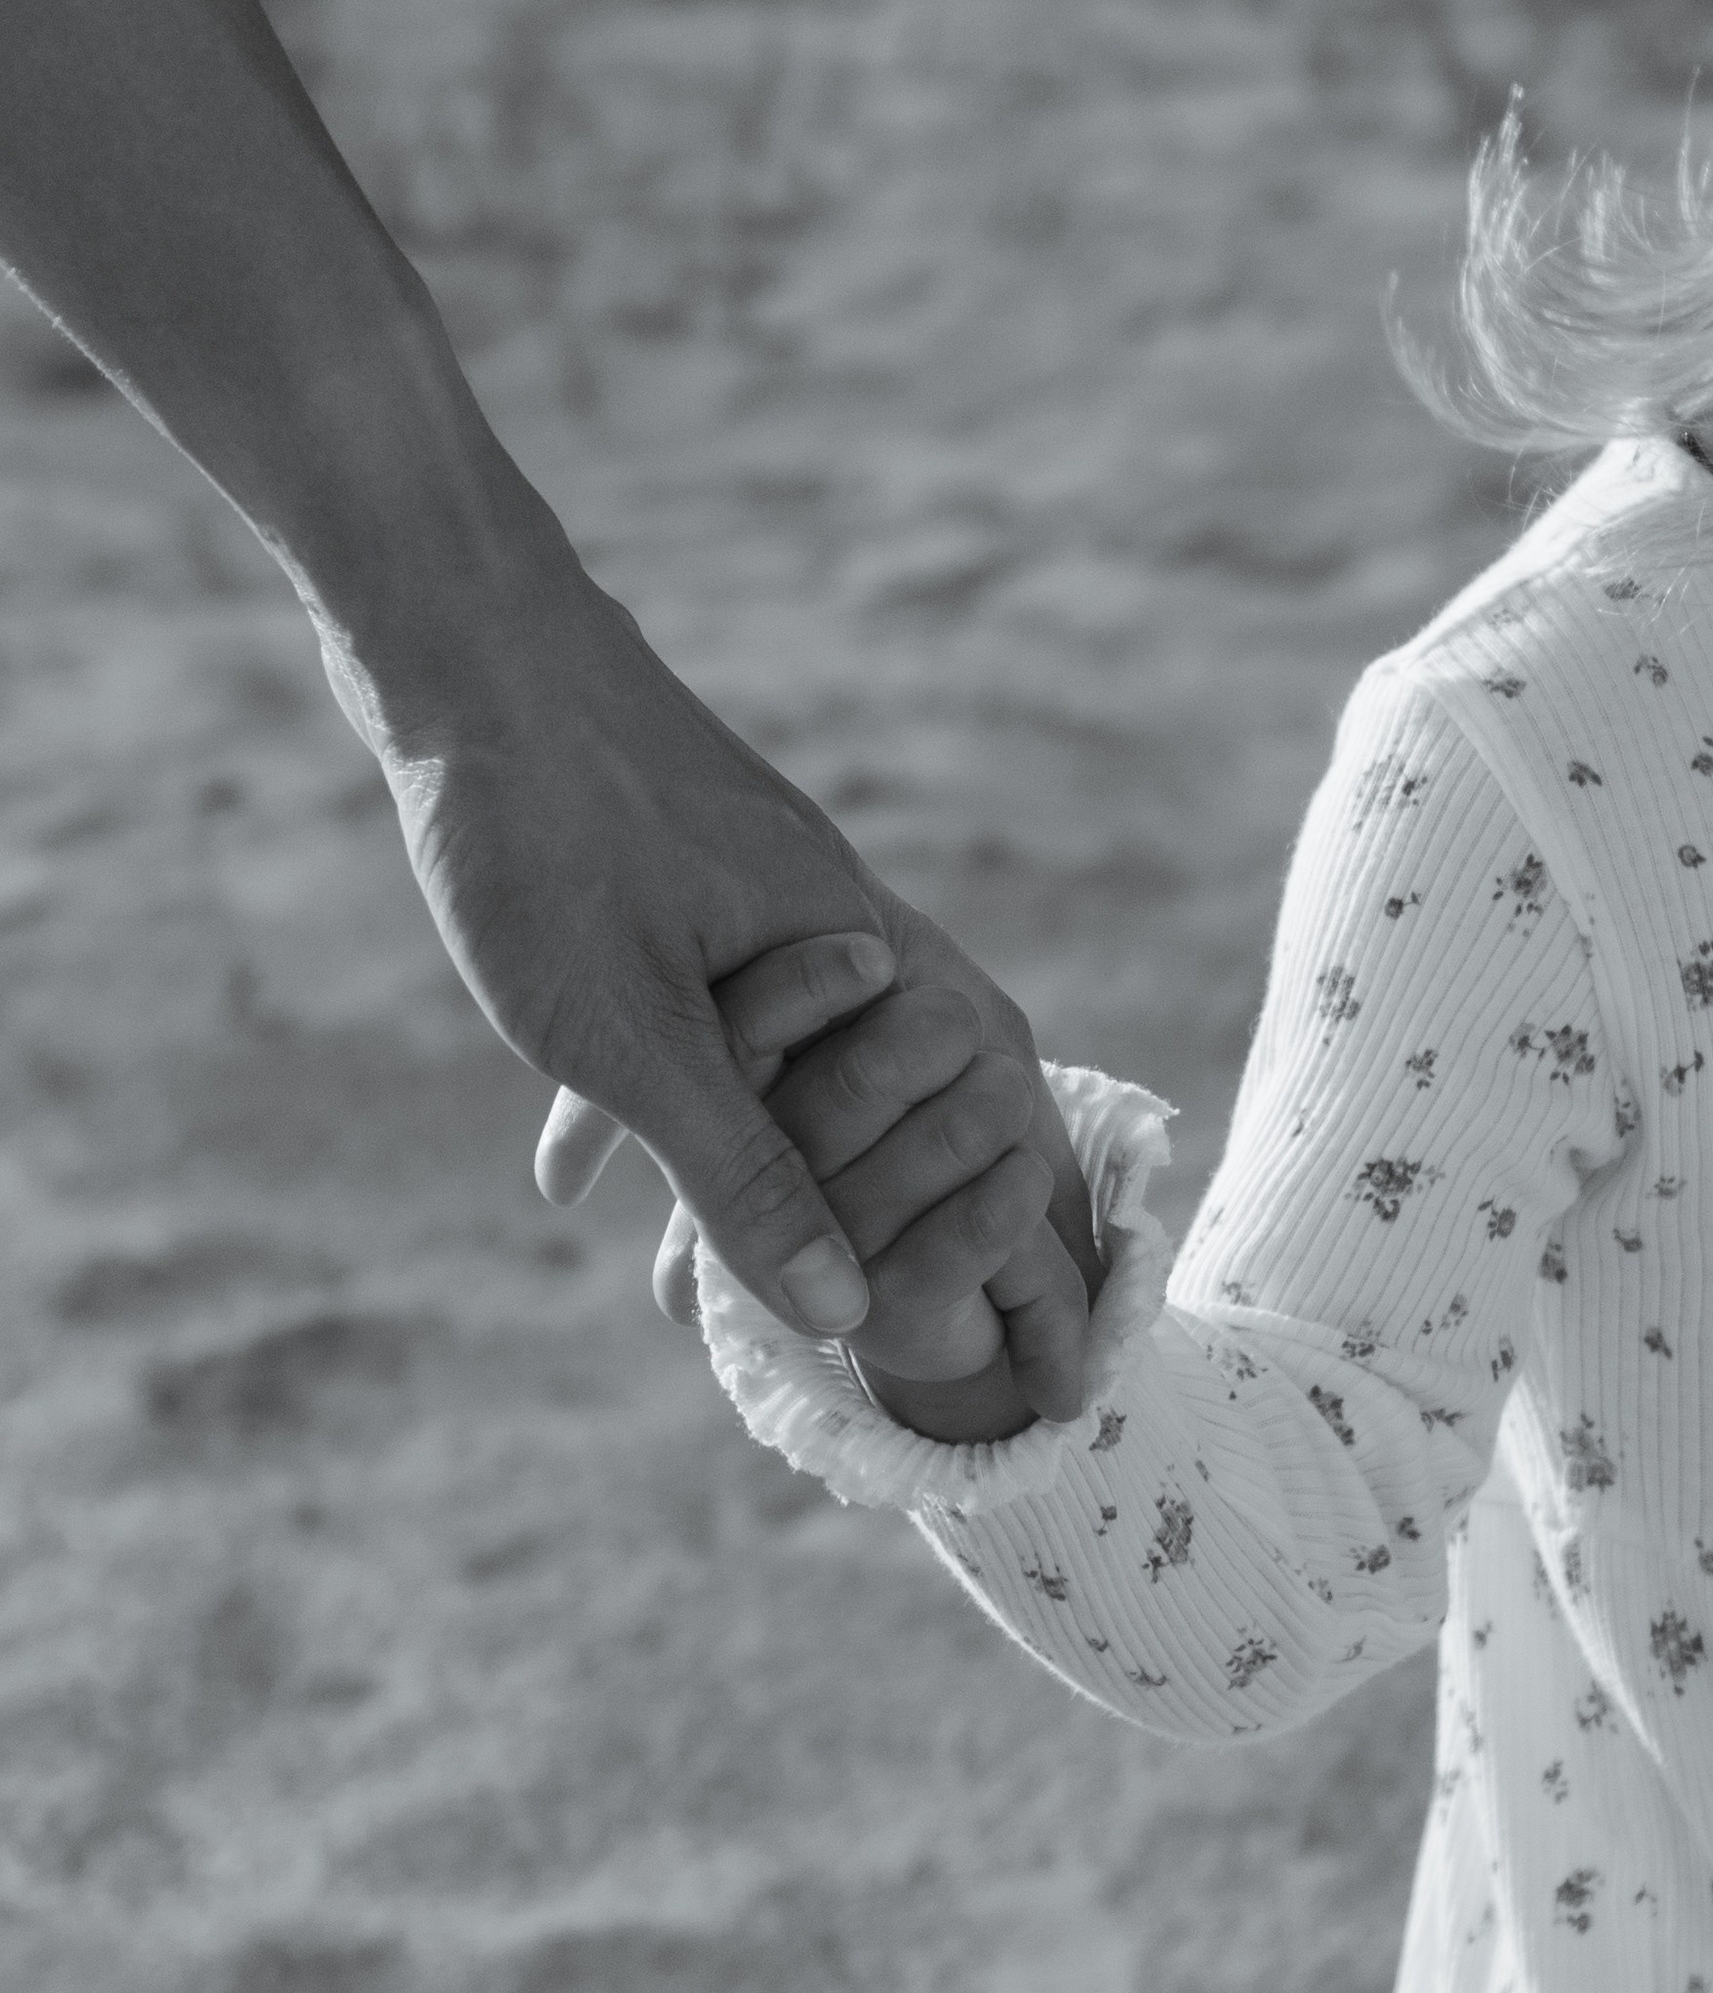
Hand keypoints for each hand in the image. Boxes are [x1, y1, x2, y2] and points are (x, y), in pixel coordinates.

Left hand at [322, 539, 1094, 1343]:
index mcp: (864, 954)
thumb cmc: (547, 831)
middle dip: (829, 1230)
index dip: (954, 1245)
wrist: (461, 645)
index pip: (972, 1130)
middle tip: (781, 1328)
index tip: (926, 1347)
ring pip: (781, 1073)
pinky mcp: (689, 874)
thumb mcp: (634, 1037)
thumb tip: (840, 1309)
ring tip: (670, 1286)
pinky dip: (659, 1097)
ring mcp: (768, 894)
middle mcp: (841, 920)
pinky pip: (707, 1021)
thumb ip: (742, 1174)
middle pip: (879, 1113)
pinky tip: (569, 1163)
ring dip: (731, 1176)